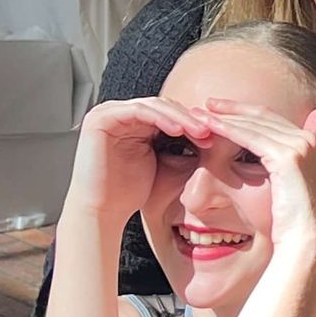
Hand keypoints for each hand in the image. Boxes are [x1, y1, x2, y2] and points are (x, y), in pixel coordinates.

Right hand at [67, 96, 206, 225]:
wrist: (102, 211)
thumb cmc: (128, 192)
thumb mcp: (159, 162)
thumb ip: (174, 143)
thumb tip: (207, 134)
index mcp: (133, 122)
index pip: (168, 113)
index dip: (191, 123)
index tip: (214, 137)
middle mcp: (120, 114)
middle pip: (163, 106)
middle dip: (189, 119)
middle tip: (210, 132)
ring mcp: (108, 113)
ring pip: (153, 105)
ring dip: (180, 118)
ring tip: (200, 132)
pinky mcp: (101, 118)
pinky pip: (138, 110)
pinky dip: (160, 118)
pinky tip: (178, 130)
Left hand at [199, 99, 315, 264]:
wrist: (305, 243)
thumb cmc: (294, 225)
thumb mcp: (291, 189)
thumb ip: (286, 168)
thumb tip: (278, 165)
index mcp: (312, 144)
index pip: (273, 120)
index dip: (246, 113)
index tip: (222, 110)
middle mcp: (309, 140)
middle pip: (264, 116)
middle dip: (233, 110)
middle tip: (206, 105)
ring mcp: (300, 146)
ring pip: (254, 124)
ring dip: (224, 117)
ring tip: (199, 114)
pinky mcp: (287, 156)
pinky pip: (250, 138)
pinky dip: (227, 129)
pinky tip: (208, 126)